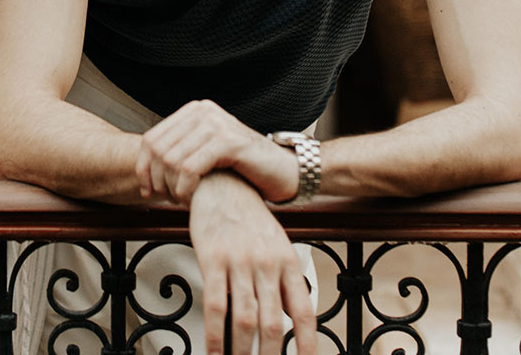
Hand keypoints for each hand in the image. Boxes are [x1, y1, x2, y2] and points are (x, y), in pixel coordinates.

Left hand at [136, 100, 297, 203]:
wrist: (285, 172)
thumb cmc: (245, 168)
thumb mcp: (208, 153)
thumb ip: (182, 150)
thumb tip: (147, 164)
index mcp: (196, 111)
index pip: (152, 138)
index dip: (144, 167)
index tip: (148, 190)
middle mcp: (204, 112)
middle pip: (158, 149)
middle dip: (157, 180)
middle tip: (166, 199)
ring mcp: (217, 124)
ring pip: (171, 160)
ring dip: (171, 187)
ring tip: (182, 200)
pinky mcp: (229, 142)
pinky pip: (189, 168)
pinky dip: (184, 188)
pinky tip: (190, 198)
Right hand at [190, 173, 315, 354]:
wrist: (222, 183)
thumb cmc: (250, 220)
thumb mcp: (277, 245)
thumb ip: (285, 281)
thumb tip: (291, 318)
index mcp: (288, 262)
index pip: (303, 311)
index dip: (306, 342)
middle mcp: (268, 264)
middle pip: (274, 322)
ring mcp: (240, 262)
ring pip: (246, 319)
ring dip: (242, 351)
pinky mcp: (213, 259)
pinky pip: (216, 305)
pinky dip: (215, 335)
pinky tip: (214, 352)